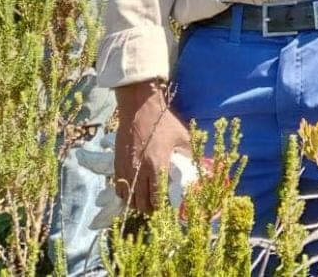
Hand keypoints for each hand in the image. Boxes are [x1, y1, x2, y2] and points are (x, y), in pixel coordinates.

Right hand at [113, 80, 191, 212]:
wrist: (139, 108)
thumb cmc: (163, 121)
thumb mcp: (182, 136)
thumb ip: (190, 153)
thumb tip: (200, 165)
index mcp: (157, 165)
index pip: (156, 196)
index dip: (161, 206)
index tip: (166, 209)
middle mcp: (139, 170)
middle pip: (140, 202)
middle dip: (149, 209)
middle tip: (156, 209)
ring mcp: (126, 168)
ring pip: (128, 198)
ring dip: (136, 203)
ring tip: (144, 202)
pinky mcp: (117, 164)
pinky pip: (119, 188)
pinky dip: (126, 194)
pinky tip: (133, 192)